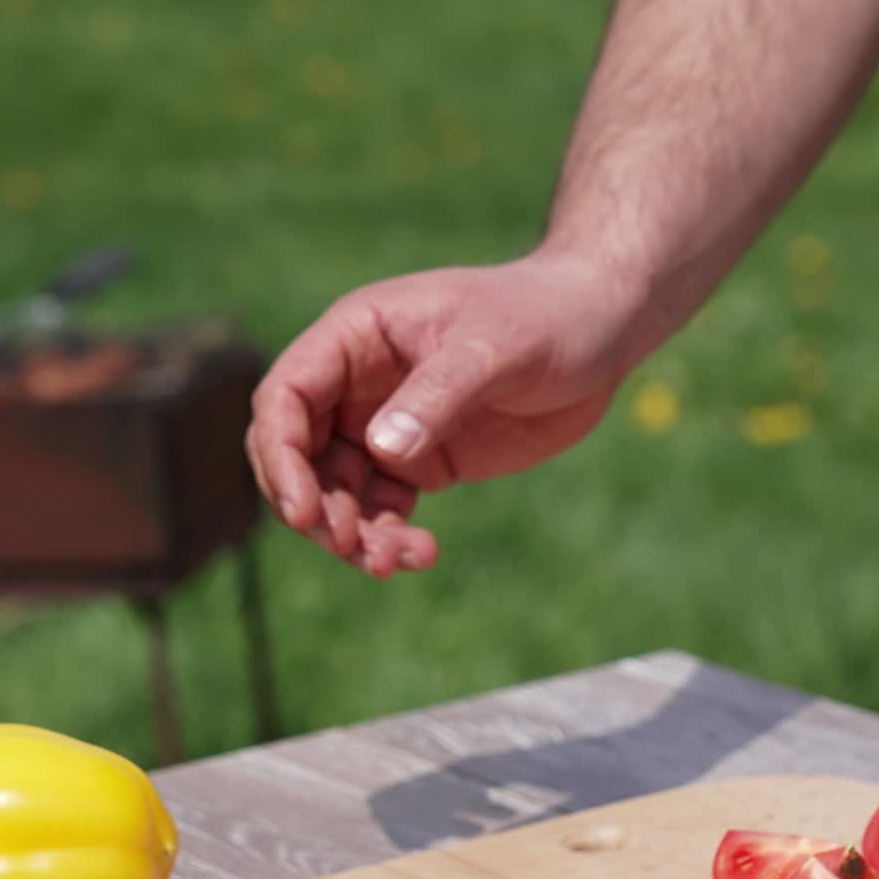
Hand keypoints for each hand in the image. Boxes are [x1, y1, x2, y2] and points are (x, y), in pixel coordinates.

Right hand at [246, 249, 642, 575]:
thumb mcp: (494, 347)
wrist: (598, 331)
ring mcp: (386, 426)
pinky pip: (383, 510)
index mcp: (357, 336)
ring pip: (338, 493)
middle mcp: (358, 384)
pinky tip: (422, 553)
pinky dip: (390, 538)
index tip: (303, 509)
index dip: (281, 454)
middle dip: (313, 507)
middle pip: (299, 455)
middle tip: (350, 546)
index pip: (286, 396)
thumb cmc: (544, 316)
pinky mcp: (421, 463)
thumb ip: (438, 394)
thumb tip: (381, 449)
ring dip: (353, 535)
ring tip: (393, 563)